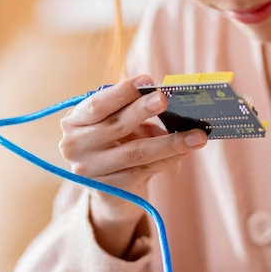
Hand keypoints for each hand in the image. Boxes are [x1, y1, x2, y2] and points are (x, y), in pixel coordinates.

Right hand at [59, 74, 207, 221]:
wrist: (109, 192)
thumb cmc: (115, 145)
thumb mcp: (115, 124)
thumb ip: (132, 112)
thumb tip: (165, 102)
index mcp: (74, 122)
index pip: (97, 104)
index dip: (122, 92)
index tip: (146, 79)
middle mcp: (75, 147)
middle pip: (115, 126)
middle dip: (142, 110)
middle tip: (165, 99)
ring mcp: (91, 171)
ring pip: (135, 152)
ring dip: (169, 142)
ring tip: (196, 135)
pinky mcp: (110, 190)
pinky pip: (145, 171)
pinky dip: (168, 159)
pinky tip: (186, 151)